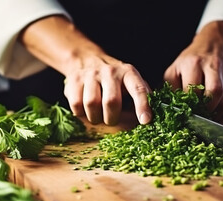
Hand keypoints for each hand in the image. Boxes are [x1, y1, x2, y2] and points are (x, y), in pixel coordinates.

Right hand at [20, 16, 151, 124]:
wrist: (85, 58)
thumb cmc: (114, 79)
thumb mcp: (130, 82)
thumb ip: (141, 97)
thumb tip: (149, 119)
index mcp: (128, 73)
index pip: (138, 89)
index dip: (142, 106)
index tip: (146, 120)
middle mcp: (110, 71)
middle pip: (111, 102)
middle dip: (112, 118)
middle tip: (112, 120)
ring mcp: (90, 75)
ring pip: (91, 105)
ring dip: (95, 118)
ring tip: (98, 116)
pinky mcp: (73, 81)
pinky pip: (76, 106)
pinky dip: (81, 114)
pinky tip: (85, 110)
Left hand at [164, 21, 222, 119]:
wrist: (215, 43)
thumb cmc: (192, 61)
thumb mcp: (175, 69)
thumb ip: (170, 88)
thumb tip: (169, 110)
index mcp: (193, 62)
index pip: (192, 91)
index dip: (190, 107)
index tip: (187, 115)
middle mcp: (214, 64)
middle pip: (214, 94)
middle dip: (206, 111)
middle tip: (200, 119)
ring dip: (217, 115)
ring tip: (209, 119)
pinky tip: (221, 116)